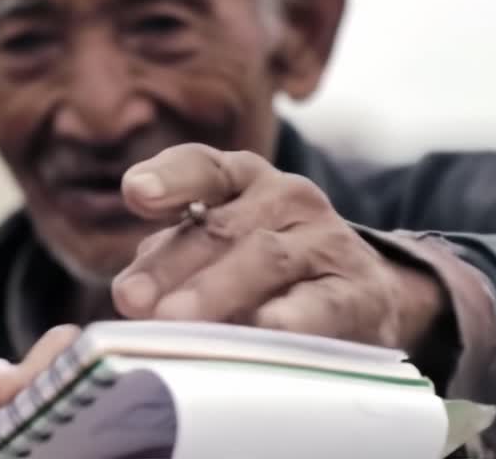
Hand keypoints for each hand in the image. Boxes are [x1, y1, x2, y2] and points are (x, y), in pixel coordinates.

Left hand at [110, 144, 446, 352]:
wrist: (365, 295)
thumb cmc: (265, 270)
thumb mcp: (214, 252)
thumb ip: (170, 259)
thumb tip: (130, 291)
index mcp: (242, 180)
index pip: (202, 166)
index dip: (168, 177)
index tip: (135, 192)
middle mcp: (287, 198)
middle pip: (220, 226)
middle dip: (170, 265)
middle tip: (131, 298)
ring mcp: (326, 241)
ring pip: (265, 258)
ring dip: (215, 291)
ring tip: (174, 320)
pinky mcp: (359, 291)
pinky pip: (322, 303)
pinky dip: (290, 317)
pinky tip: (261, 328)